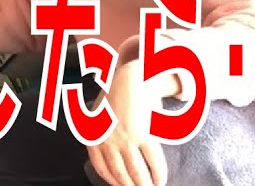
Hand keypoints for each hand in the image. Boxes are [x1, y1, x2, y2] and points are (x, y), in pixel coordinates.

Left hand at [87, 61, 166, 185]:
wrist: (129, 79)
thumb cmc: (115, 99)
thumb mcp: (97, 116)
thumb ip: (99, 137)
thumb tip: (108, 163)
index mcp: (93, 136)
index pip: (102, 168)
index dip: (113, 181)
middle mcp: (106, 140)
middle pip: (120, 174)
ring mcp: (124, 138)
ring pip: (137, 172)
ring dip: (145, 185)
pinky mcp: (142, 134)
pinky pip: (153, 161)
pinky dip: (158, 174)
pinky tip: (161, 180)